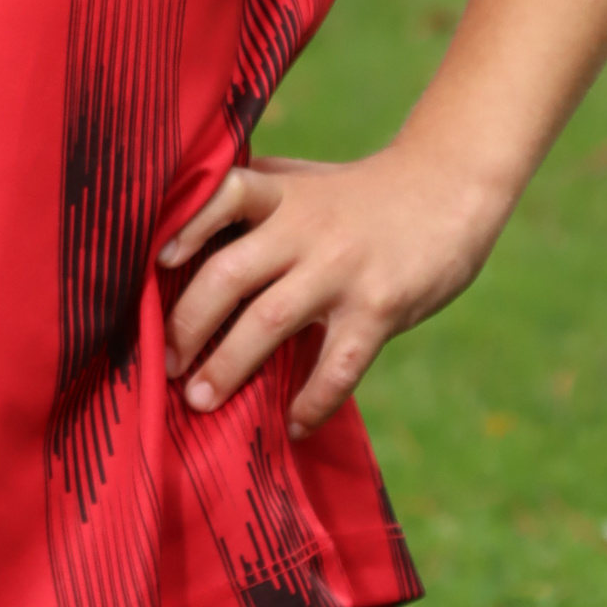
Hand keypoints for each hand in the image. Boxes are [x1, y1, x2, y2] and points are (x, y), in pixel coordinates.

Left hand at [159, 145, 503, 439]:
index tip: (158, 264)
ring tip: (200, 399)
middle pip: (230, 274)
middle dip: (188, 324)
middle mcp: (306, 227)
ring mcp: (342, 268)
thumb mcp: (304, 181)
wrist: (448, 189)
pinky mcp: (380, 307)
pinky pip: (337, 367)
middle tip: (163, 365)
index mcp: (282, 192)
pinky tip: (293, 426)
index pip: (224, 193)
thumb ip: (254, 202)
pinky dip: (311, 402)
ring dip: (229, 366)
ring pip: (270, 322)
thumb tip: (178, 241)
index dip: (187, 225)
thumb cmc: (359, 194)